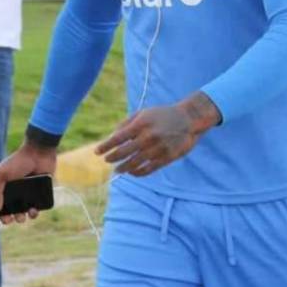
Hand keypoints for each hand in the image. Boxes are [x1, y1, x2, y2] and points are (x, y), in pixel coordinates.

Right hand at [0, 142, 56, 228]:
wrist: (39, 153)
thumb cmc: (19, 161)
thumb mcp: (2, 173)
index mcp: (3, 187)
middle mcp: (13, 192)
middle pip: (7, 212)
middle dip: (7, 219)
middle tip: (8, 219)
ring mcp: (26, 194)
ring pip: (22, 213)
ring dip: (20, 218)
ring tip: (21, 215)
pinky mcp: (39, 195)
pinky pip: (35, 209)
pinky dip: (33, 213)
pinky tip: (33, 211)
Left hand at [95, 93, 220, 177]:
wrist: (189, 119)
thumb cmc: (163, 115)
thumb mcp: (144, 113)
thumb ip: (126, 124)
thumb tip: (112, 137)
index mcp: (141, 124)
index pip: (118, 138)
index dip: (105, 146)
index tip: (97, 152)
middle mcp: (148, 137)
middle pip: (124, 152)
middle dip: (112, 158)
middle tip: (106, 160)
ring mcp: (158, 148)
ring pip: (135, 163)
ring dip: (123, 168)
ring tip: (117, 169)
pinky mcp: (166, 158)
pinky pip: (148, 169)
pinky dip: (137, 173)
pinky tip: (132, 172)